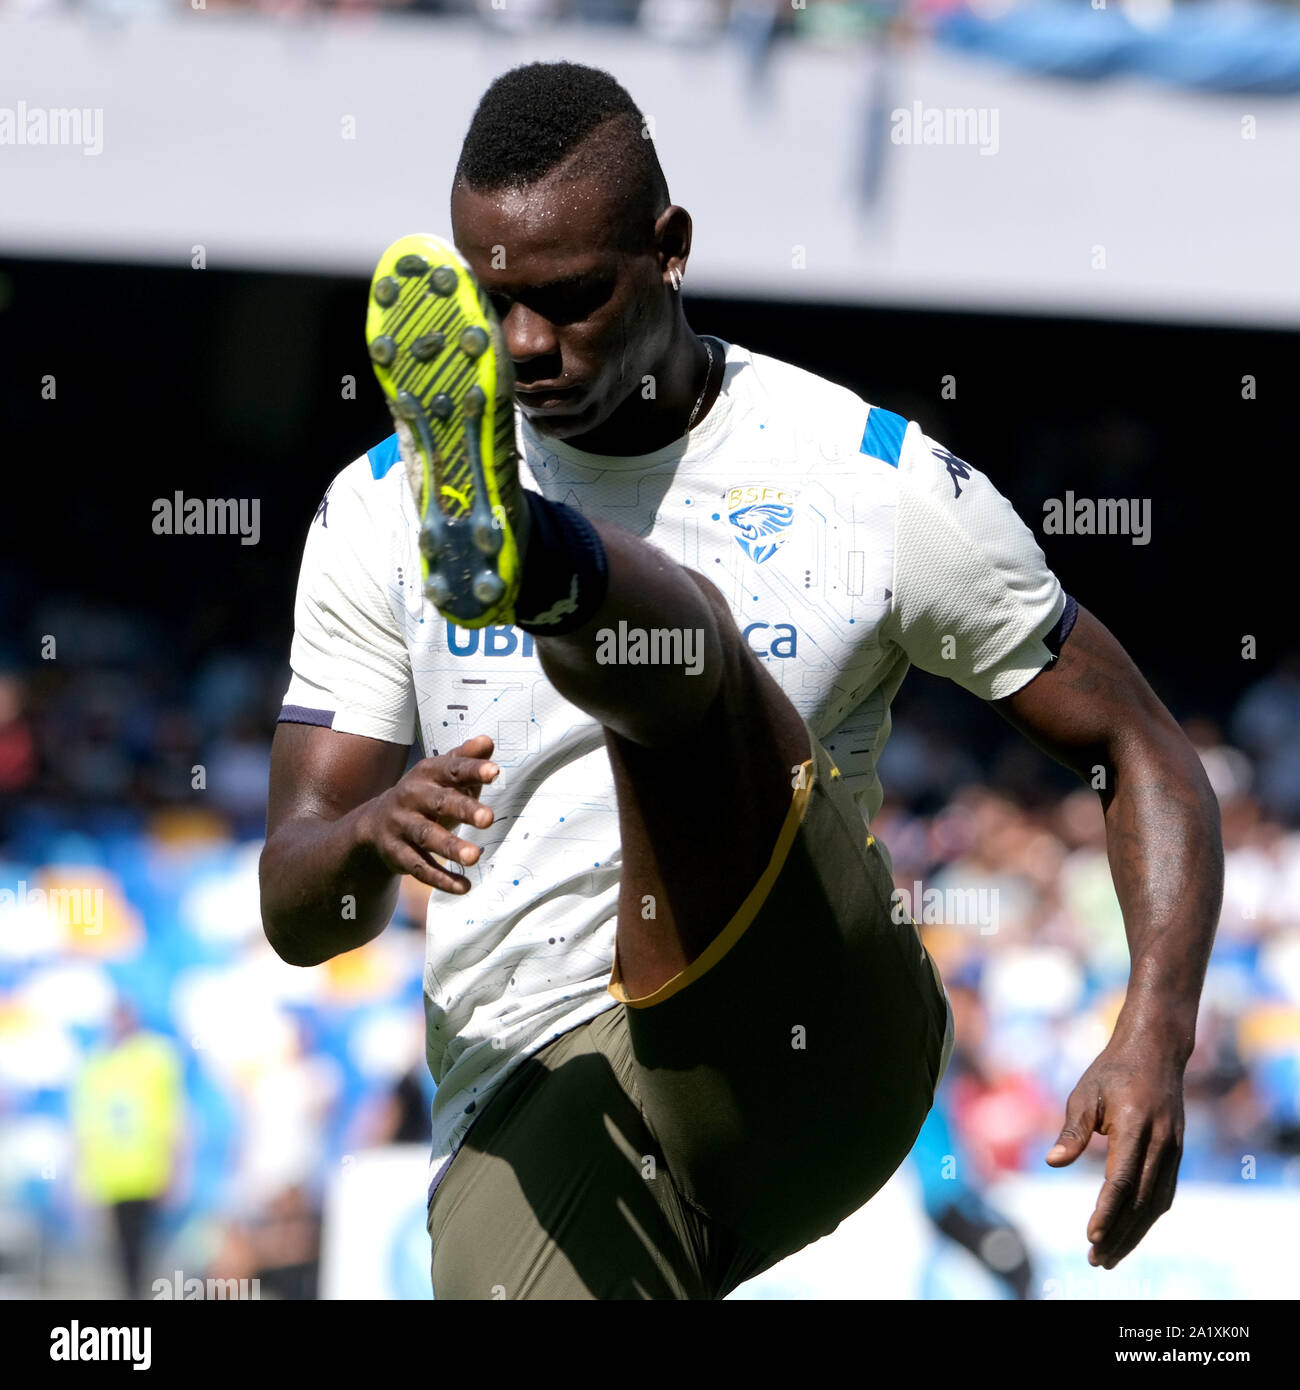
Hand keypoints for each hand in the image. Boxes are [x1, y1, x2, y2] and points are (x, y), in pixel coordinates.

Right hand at [359, 735, 497, 894]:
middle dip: (464, 809)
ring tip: (475, 856)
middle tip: (489, 819)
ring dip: (451, 847)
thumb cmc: (426, 796)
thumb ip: (466, 759)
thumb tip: (488, 740)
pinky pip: (419, 868)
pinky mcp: (397, 854)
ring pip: (427, 836)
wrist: (375, 825)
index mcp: (427, 774)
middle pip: (439, 802)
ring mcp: (401, 826)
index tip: (495, 771)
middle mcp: (412, 797)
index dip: (473, 769)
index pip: (452, 769)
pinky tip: (464, 887)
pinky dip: (441, 879)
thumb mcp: (442, 775)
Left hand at [1045, 1031, 1185, 1268]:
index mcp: (1133, 1125)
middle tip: (1097, 1260)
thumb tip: (1053, 1162)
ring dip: (1134, 1232)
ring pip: (1156, 1202)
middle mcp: (1160, 1142)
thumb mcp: (1085, 1093)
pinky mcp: (1177, 1151)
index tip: (1091, 1236)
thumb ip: (1072, 1130)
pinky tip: (1131, 1230)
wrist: (1156, 1049)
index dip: (1107, 1210)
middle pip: (1140, 1200)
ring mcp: (1173, 1148)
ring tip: (1111, 1255)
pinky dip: (1148, 1216)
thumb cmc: (1112, 1070)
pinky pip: (1164, 1192)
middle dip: (1119, 1233)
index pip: (1120, 1179)